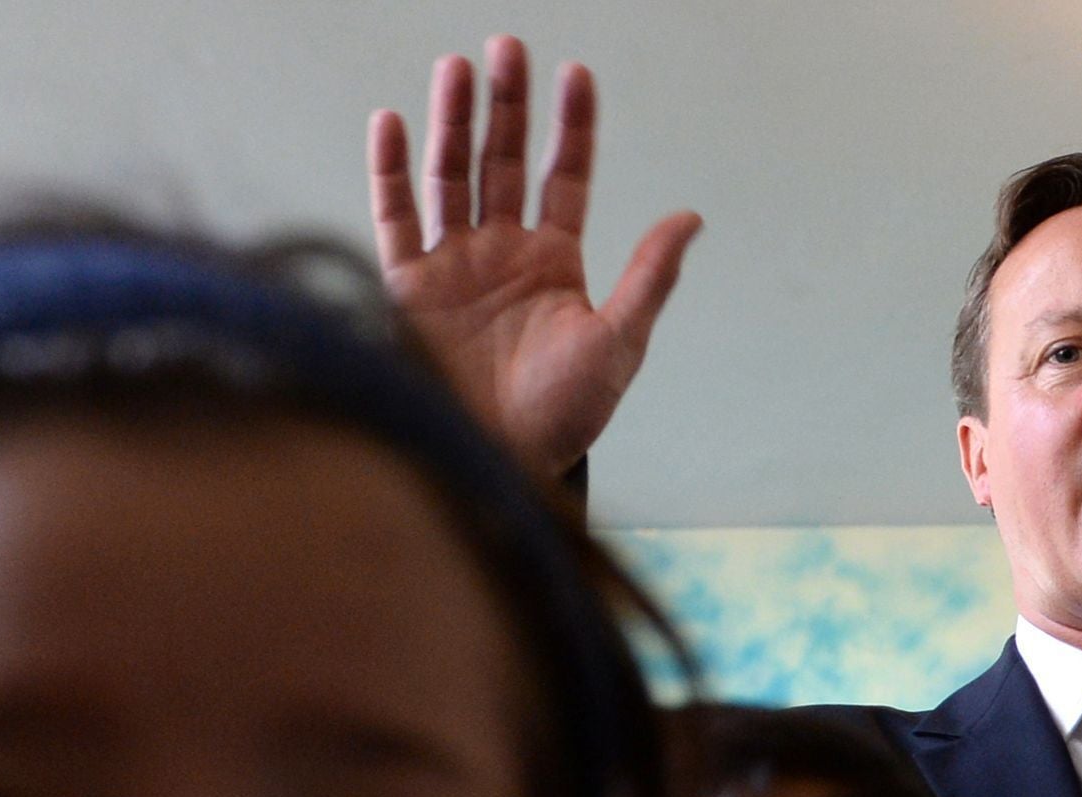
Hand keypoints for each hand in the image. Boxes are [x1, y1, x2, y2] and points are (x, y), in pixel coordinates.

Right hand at [368, 35, 700, 483]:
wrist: (504, 461)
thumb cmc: (565, 414)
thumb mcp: (618, 343)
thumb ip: (648, 278)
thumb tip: (691, 217)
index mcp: (555, 260)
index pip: (565, 176)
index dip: (572, 126)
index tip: (576, 73)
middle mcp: (502, 251)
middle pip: (504, 161)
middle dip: (507, 106)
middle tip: (508, 48)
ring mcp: (453, 264)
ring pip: (450, 175)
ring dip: (453, 122)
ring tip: (458, 69)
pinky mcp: (408, 285)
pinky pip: (395, 216)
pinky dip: (391, 170)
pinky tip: (393, 121)